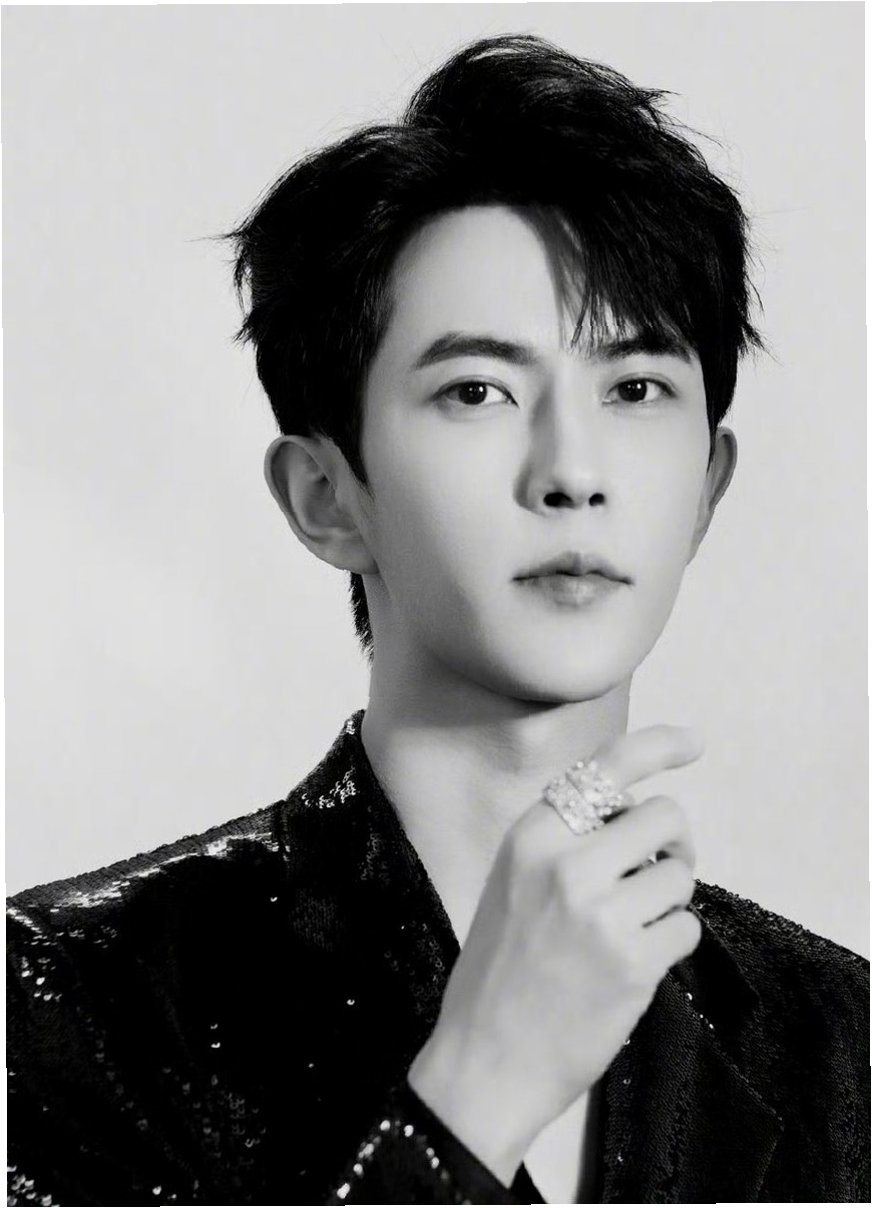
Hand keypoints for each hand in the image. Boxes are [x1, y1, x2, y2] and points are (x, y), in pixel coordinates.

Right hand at [407, 724, 703, 1183]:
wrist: (484, 1061)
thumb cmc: (497, 971)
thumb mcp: (511, 883)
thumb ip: (563, 843)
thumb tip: (633, 816)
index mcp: (530, 836)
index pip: (605, 767)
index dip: (659, 747)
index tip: (695, 743)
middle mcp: (567, 862)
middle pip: (664, 815)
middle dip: (673, 843)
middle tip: (659, 870)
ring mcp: (602, 913)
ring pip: (681, 874)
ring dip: (670, 898)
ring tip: (636, 925)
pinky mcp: (633, 963)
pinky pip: (686, 927)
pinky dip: (672, 941)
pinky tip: (636, 962)